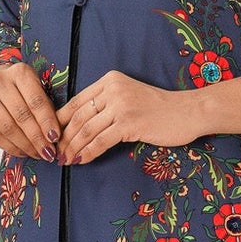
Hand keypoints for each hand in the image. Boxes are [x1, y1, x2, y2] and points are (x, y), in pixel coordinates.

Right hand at [0, 61, 62, 159]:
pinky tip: (23, 152)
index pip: (36, 100)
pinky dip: (11, 147)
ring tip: (38, 154)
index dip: (46, 121)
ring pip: (8, 128)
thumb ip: (46, 108)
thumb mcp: (37, 90)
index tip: (55, 138)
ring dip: (26, 146)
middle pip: (22, 116)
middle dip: (37, 138)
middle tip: (49, 153)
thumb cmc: (23, 91)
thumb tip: (55, 138)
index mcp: (20, 72)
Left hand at [56, 71, 199, 164]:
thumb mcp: (129, 97)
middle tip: (56, 153)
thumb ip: (107, 103)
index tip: (52, 136)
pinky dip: (88, 152)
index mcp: (110, 80)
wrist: (187, 112)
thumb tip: (79, 125)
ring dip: (73, 148)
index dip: (61, 121)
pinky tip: (81, 160)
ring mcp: (121, 105)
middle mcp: (113, 89)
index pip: (77, 101)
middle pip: (79, 117)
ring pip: (87, 130)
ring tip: (65, 160)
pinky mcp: (129, 123)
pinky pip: (101, 141)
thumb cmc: (159, 109)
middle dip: (64, 138)